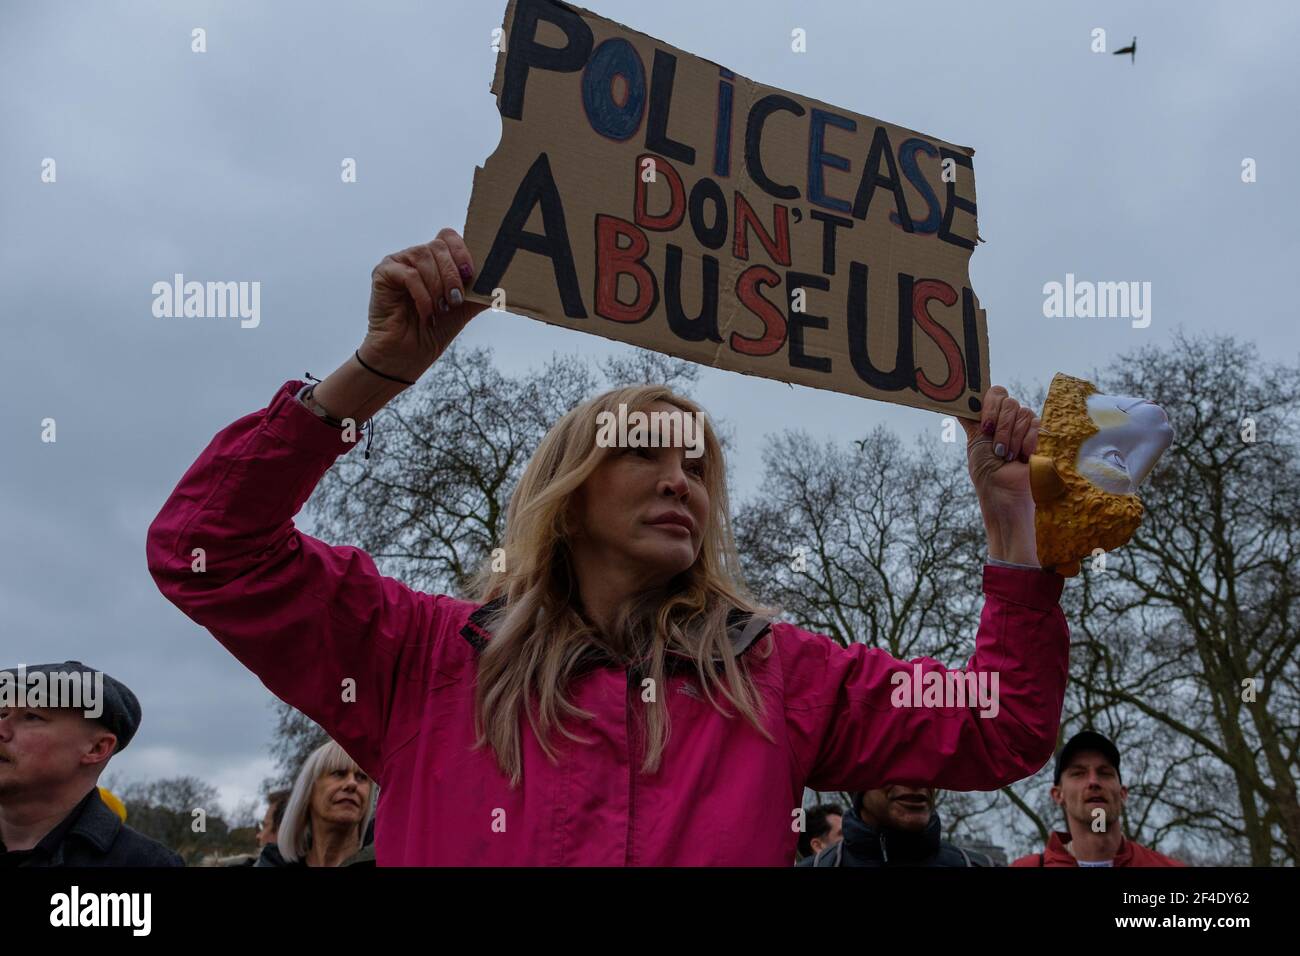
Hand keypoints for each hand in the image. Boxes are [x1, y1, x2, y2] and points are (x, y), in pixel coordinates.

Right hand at [361, 228, 487, 381]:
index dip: (461, 251)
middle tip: (455, 300)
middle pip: (437, 246)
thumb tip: (505, 281)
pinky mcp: (383, 273)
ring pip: (423, 258)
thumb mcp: (464, 308)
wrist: (408, 354)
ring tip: (442, 309)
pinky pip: (408, 274)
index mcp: (434, 260)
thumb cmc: (433, 331)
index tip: (469, 274)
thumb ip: (480, 291)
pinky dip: (423, 295)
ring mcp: (398, 263)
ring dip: (438, 286)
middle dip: (452, 274)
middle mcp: (415, 257)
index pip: (448, 236)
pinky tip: (428, 313)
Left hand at [959, 386, 1040, 563]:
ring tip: (1008, 457)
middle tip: (997, 450)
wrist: (1004, 495)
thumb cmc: (987, 474)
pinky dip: (1026, 442)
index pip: (994, 392)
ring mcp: (1023, 427)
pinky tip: (1022, 457)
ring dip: (1011, 438)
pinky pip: (1035, 424)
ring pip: (1021, 412)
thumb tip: (955, 399)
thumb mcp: (974, 444)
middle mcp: (1006, 419)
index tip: (985, 427)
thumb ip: (971, 419)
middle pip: (1007, 400)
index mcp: (989, 419)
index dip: (990, 405)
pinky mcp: (1039, 436)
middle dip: (999, 426)